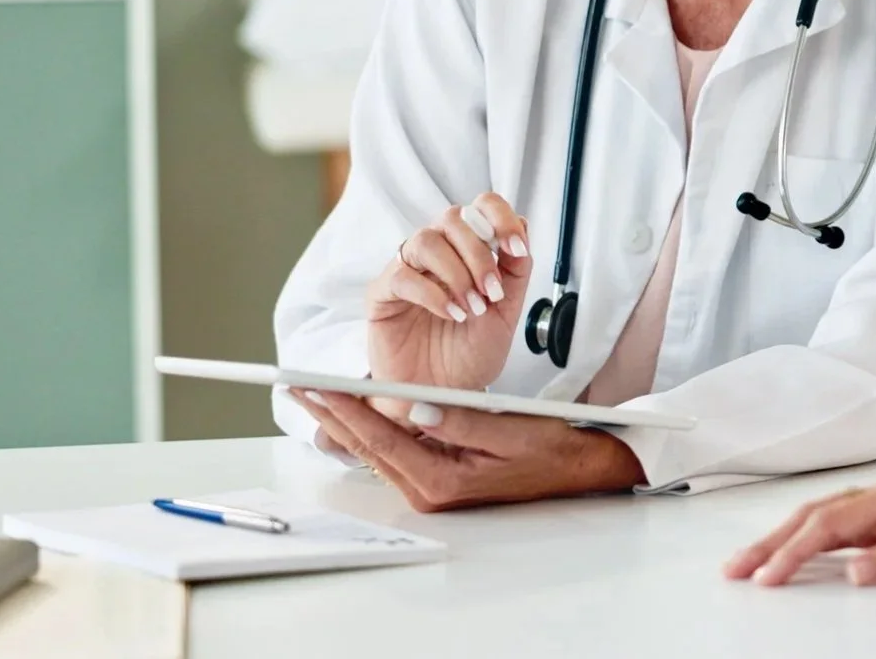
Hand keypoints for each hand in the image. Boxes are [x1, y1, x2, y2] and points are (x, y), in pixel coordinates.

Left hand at [290, 388, 643, 511]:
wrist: (578, 471)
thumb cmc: (550, 449)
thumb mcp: (508, 429)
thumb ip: (459, 420)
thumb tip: (415, 408)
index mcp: (442, 479)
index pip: (382, 438)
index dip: (346, 409)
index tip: (318, 386)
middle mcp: (429, 490)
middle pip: (369, 446)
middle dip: (332, 415)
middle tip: (297, 388)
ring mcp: (431, 488)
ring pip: (377, 450)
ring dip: (347, 421)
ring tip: (316, 396)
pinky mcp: (437, 479)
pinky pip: (394, 452)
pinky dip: (371, 428)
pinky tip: (356, 413)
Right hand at [367, 194, 530, 390]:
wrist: (443, 396)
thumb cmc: (470, 355)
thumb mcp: (507, 314)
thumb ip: (515, 272)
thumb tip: (523, 230)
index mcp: (469, 252)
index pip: (481, 208)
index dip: (501, 218)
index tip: (517, 248)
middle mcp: (438, 254)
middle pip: (453, 218)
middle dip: (479, 254)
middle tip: (493, 291)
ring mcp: (408, 270)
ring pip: (426, 240)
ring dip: (457, 273)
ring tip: (472, 308)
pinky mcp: (382, 293)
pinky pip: (402, 275)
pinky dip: (433, 293)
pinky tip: (451, 313)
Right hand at [726, 475, 875, 587]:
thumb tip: (854, 570)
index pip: (829, 525)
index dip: (792, 551)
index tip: (767, 576)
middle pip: (815, 516)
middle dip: (771, 542)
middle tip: (736, 568)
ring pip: (824, 516)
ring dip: (785, 537)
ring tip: (753, 560)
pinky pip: (840, 523)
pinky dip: (809, 536)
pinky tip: (796, 550)